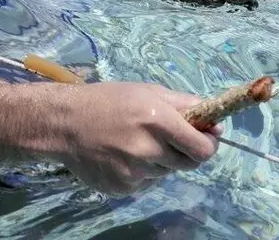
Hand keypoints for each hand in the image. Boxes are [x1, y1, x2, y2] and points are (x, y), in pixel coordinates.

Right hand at [52, 82, 219, 195]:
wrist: (63, 123)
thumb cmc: (107, 101)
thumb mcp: (147, 91)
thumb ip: (184, 105)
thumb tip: (215, 125)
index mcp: (158, 120)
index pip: (202, 149)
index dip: (208, 144)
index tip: (205, 139)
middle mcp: (148, 149)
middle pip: (188, 164)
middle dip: (184, 152)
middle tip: (167, 139)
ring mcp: (134, 172)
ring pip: (164, 173)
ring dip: (158, 161)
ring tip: (134, 143)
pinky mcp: (122, 188)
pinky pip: (144, 183)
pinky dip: (139, 172)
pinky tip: (120, 156)